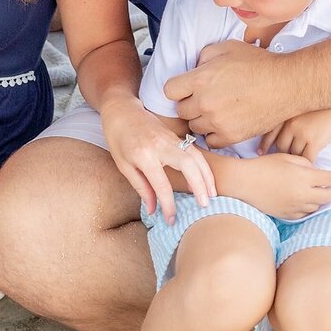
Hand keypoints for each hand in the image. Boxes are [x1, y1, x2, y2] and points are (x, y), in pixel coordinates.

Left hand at [101, 98, 215, 223]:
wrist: (121, 110)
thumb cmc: (118, 139)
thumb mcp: (124, 165)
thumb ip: (141, 187)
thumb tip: (152, 210)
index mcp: (143, 155)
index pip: (161, 185)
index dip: (168, 205)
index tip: (171, 220)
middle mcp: (160, 145)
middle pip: (188, 166)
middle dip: (199, 186)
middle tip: (204, 205)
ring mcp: (171, 138)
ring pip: (196, 156)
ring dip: (206, 176)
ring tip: (212, 195)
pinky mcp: (176, 136)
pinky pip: (195, 151)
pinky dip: (204, 166)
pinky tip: (207, 180)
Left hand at [165, 40, 302, 148]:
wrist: (287, 84)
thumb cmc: (259, 63)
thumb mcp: (227, 48)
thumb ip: (204, 56)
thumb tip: (194, 67)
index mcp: (200, 79)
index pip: (169, 90)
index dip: (178, 88)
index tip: (187, 87)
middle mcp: (205, 102)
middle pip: (180, 111)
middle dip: (189, 104)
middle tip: (204, 98)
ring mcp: (217, 121)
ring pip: (194, 127)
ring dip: (201, 119)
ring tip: (216, 110)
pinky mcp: (231, 136)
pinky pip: (210, 140)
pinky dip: (214, 133)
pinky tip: (223, 122)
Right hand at [227, 153, 330, 220]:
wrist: (244, 183)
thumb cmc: (263, 166)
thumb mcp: (286, 158)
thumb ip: (305, 163)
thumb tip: (316, 171)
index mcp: (304, 177)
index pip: (330, 178)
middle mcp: (303, 193)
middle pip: (328, 196)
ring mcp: (295, 206)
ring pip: (317, 205)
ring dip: (320, 198)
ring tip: (316, 191)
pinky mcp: (287, 214)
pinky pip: (304, 213)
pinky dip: (308, 206)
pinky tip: (303, 200)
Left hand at [260, 107, 330, 161]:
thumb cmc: (322, 109)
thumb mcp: (301, 110)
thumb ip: (289, 121)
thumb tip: (279, 137)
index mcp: (286, 116)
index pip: (270, 132)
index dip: (264, 144)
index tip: (261, 152)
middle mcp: (291, 125)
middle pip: (281, 146)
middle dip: (283, 154)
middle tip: (285, 160)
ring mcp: (302, 134)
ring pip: (294, 154)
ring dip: (296, 160)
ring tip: (298, 165)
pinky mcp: (314, 142)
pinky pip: (307, 159)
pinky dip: (307, 164)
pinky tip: (309, 167)